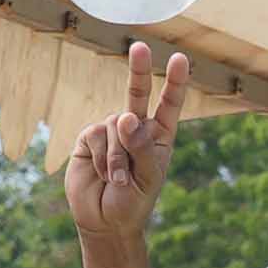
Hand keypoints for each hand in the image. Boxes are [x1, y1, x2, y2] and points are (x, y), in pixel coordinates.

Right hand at [60, 40, 182, 250]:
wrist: (105, 222)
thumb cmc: (134, 202)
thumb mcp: (147, 178)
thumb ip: (141, 148)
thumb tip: (126, 117)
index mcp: (159, 136)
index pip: (169, 105)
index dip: (174, 82)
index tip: (180, 59)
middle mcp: (135, 128)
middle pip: (137, 93)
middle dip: (138, 70)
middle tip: (139, 46)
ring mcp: (110, 131)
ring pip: (115, 126)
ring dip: (116, 158)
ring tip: (118, 180)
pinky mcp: (88, 138)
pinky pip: (95, 135)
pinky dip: (100, 158)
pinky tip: (102, 175)